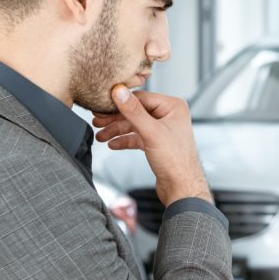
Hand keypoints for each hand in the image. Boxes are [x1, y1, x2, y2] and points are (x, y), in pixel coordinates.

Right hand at [92, 85, 211, 206]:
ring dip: (116, 130)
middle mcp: (169, 115)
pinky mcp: (157, 142)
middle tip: (97, 121)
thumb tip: (119, 92)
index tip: (101, 105)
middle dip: (115, 118)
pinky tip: (113, 144)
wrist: (181, 187)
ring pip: (134, 125)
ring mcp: (163, 129)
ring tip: (101, 136)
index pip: (141, 98)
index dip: (120, 102)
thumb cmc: (176, 161)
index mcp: (173, 107)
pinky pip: (137, 137)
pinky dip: (125, 140)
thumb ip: (134, 111)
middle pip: (136, 111)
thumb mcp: (151, 132)